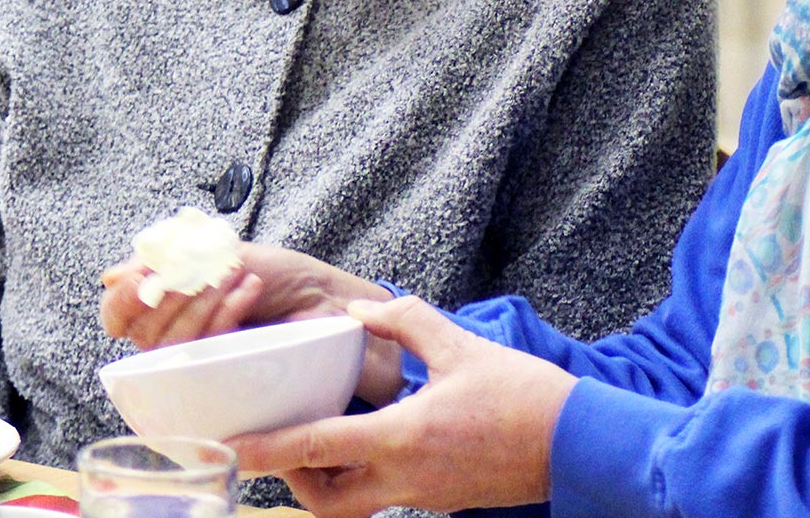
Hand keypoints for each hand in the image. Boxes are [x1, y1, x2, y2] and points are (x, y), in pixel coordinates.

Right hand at [98, 244, 402, 402]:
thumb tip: (113, 275)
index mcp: (171, 308)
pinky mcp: (225, 386)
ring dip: (202, 300)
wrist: (337, 304)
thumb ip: (172, 262)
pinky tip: (247, 292)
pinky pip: (203, 357)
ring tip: (238, 278)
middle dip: (175, 288)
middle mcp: (178, 342)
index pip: (117, 313)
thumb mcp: (226, 255)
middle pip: (141, 327)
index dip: (122, 297)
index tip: (142, 276)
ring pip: (169, 345)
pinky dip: (223, 315)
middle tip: (213, 268)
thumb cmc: (286, 282)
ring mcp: (202, 367)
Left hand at [231, 296, 577, 517]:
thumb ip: (405, 322)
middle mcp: (405, 478)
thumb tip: (359, 311)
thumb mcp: (460, 346)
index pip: (318, 447)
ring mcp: (423, 497)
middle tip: (281, 448)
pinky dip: (364, 479)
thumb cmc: (522, 394)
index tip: (233, 448)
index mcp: (403, 437)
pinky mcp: (440, 501)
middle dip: (294, 482)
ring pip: (355, 505)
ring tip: (322, 442)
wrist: (577, 444)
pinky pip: (387, 497)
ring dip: (329, 483)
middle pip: (326, 501)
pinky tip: (370, 443)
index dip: (270, 449)